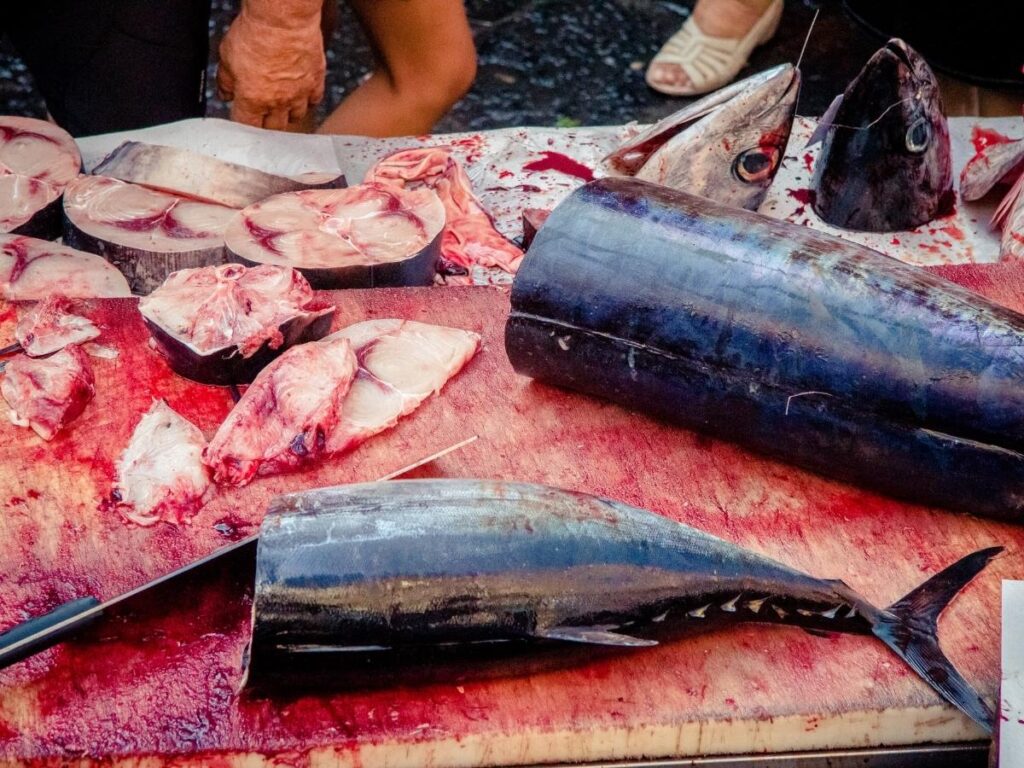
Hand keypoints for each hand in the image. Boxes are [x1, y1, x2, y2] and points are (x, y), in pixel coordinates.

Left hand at [217, 7, 325, 129]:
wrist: (282, 20)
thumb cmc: (255, 33)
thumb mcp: (227, 56)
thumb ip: (225, 80)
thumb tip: (225, 93)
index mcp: (252, 99)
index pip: (246, 125)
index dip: (243, 123)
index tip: (242, 116)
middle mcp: (277, 102)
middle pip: (273, 127)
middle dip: (266, 122)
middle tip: (261, 112)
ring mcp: (299, 94)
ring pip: (296, 117)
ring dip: (288, 113)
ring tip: (282, 103)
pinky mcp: (315, 82)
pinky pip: (314, 100)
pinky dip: (307, 100)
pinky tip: (301, 92)